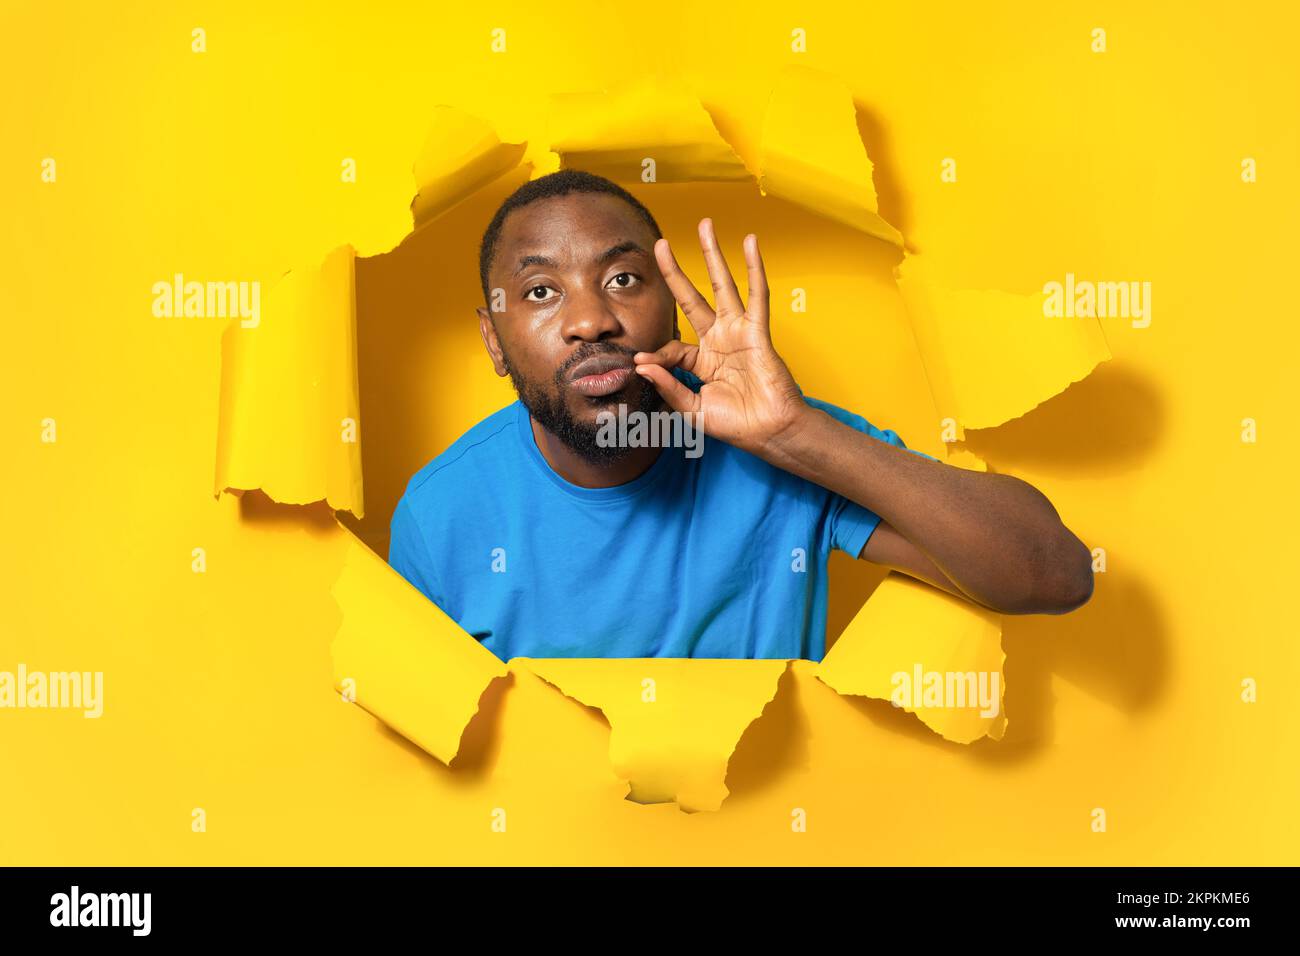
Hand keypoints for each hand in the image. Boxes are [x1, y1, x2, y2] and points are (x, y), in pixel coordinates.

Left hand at [634, 219, 806, 454]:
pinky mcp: (757, 331)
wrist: (770, 432)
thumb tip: (643, 366)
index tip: (643, 365)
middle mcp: (719, 340)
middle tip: (660, 245)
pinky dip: (755, 268)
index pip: (673, 348)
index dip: (657, 356)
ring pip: (723, 286)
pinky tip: (750, 243)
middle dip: (676, 271)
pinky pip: (757, 295)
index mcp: (702, 361)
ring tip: (706, 226)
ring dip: (713, 255)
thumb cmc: (738, 425)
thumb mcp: (693, 410)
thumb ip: (669, 388)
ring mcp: (738, 332)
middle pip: (693, 298)